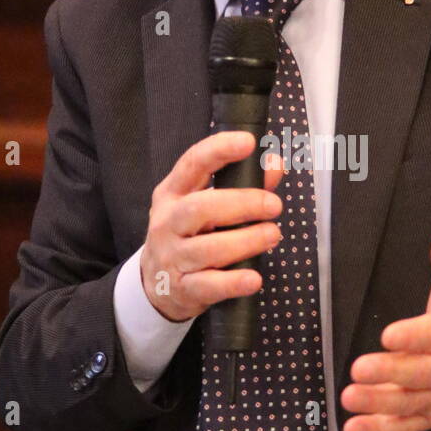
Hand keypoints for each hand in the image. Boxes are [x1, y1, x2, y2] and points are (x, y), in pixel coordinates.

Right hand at [140, 132, 284, 321]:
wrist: (156, 284)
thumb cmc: (188, 235)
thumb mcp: (204, 204)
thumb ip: (242, 183)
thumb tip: (273, 164)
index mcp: (173, 193)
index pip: (192, 164)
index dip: (219, 151)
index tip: (248, 143)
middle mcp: (168, 222)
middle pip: (201, 208)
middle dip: (243, 204)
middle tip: (273, 205)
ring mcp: (173, 256)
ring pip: (208, 248)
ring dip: (246, 240)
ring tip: (272, 234)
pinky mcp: (183, 288)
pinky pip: (209, 285)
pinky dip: (233, 282)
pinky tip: (253, 278)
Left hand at [340, 229, 430, 430]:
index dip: (413, 337)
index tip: (388, 334)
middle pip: (420, 374)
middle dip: (390, 373)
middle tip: (358, 369)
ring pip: (409, 404)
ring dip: (378, 403)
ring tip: (349, 397)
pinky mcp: (427, 417)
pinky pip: (404, 428)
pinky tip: (353, 428)